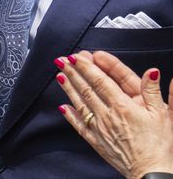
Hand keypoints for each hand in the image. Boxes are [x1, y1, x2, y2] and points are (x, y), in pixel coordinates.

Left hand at [56, 50, 172, 178]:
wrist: (153, 174)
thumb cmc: (160, 146)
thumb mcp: (163, 114)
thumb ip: (154, 91)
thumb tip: (152, 72)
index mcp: (123, 106)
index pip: (101, 81)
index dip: (87, 67)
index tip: (77, 56)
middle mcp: (108, 115)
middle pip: (87, 89)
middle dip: (74, 72)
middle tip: (63, 60)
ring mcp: (100, 128)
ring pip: (80, 103)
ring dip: (69, 88)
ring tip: (60, 75)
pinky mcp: (97, 141)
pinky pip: (80, 126)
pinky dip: (70, 115)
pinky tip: (62, 107)